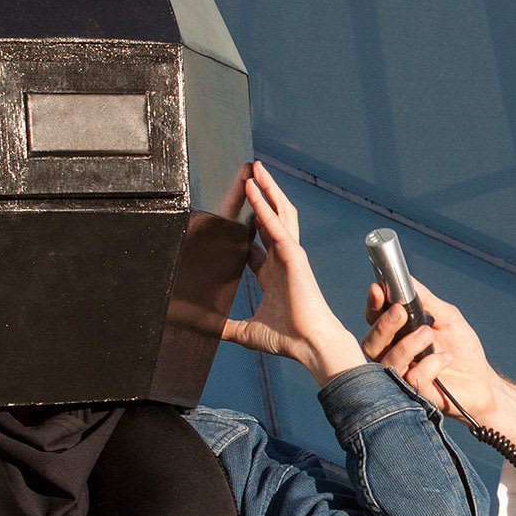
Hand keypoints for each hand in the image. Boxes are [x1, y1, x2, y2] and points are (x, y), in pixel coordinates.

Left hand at [220, 162, 366, 385]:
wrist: (309, 345)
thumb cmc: (288, 339)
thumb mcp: (246, 332)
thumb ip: (226, 328)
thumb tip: (206, 329)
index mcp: (272, 276)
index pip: (257, 243)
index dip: (247, 227)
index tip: (233, 215)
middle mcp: (281, 261)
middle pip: (271, 219)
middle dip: (262, 197)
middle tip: (250, 176)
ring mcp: (289, 255)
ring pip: (279, 212)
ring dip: (267, 190)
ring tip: (256, 170)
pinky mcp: (293, 254)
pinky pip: (276, 224)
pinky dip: (264, 205)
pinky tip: (254, 189)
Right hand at [361, 277, 493, 424]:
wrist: (482, 380)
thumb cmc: (463, 348)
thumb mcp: (448, 317)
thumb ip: (426, 300)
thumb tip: (407, 279)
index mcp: (398, 334)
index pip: (375, 319)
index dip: (373, 305)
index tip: (378, 289)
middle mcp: (395, 355)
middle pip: (370, 343)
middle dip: (383, 325)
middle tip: (400, 312)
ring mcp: (403, 376)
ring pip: (387, 361)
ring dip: (407, 344)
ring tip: (429, 334)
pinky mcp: (415, 393)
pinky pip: (411, 378)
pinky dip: (430, 365)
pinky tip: (445, 359)